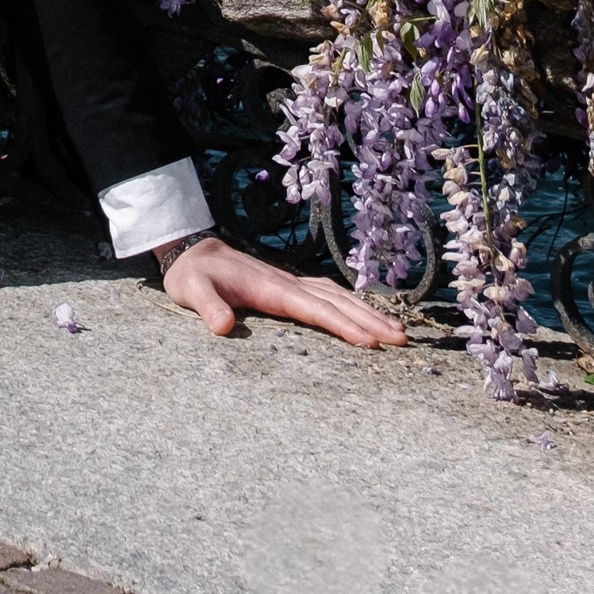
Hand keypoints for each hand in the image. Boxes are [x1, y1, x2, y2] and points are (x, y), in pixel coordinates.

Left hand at [157, 234, 407, 348]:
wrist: (192, 250)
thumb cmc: (193, 275)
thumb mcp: (191, 289)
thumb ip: (207, 307)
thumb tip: (223, 326)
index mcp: (271, 288)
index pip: (314, 309)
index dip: (343, 326)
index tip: (370, 343)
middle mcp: (288, 283)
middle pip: (336, 302)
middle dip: (369, 320)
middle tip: (402, 340)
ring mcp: (291, 282)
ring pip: (338, 296)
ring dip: (367, 312)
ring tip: (397, 331)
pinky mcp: (290, 286)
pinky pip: (329, 294)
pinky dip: (352, 305)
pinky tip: (367, 315)